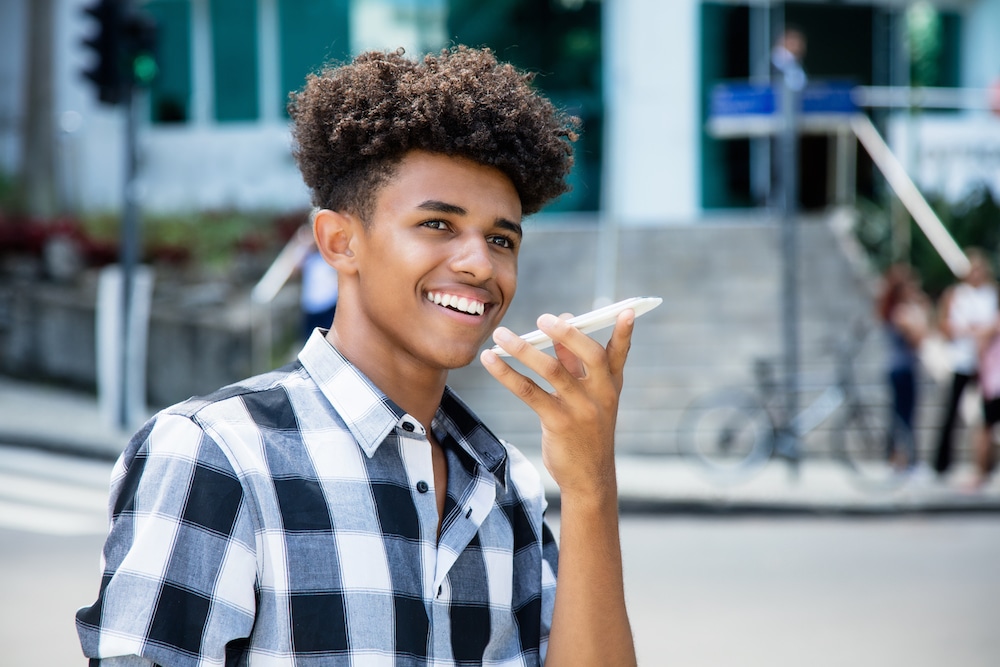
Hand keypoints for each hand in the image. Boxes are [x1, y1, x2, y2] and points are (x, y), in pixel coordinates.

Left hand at [480, 309, 634, 496]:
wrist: (589, 479)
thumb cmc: (586, 432)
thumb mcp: (589, 399)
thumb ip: (576, 365)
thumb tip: (562, 327)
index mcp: (611, 385)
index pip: (620, 354)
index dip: (625, 332)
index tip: (628, 310)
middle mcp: (601, 395)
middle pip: (589, 355)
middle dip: (566, 333)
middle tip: (543, 318)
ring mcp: (581, 409)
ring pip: (552, 370)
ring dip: (523, 348)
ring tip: (501, 334)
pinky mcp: (559, 423)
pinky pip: (529, 391)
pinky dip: (507, 373)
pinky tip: (490, 360)